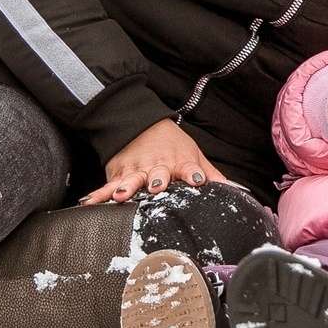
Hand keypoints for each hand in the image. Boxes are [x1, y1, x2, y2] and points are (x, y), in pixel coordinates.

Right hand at [80, 118, 231, 203]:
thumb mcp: (195, 155)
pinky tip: (89, 203)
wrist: (139, 124)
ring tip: (121, 195)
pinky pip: (106, 187)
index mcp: (179, 162)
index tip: (197, 179)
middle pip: (157, 174)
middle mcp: (157, 166)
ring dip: (127, 187)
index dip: (193, 173)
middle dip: (158, 180)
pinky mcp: (117, 173)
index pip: (188, 167)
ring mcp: (135, 170)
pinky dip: (98, 195)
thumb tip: (239, 192)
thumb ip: (214, 176)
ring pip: (131, 180)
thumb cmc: (171, 144)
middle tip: (158, 186)